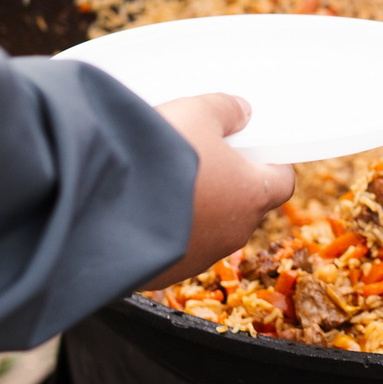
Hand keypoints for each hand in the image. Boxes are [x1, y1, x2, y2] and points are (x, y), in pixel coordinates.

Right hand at [144, 93, 293, 285]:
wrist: (100, 203)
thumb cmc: (160, 154)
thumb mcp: (195, 113)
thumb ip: (224, 111)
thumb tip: (240, 113)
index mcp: (252, 194)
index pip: (281, 181)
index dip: (267, 163)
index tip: (249, 149)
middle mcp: (232, 232)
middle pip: (243, 205)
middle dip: (226, 183)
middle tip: (198, 158)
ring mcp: (198, 257)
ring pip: (207, 229)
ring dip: (193, 208)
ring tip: (161, 180)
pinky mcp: (164, 273)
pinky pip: (172, 247)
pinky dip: (163, 228)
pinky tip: (140, 206)